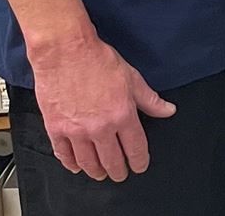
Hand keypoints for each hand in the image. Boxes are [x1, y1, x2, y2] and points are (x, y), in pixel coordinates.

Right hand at [30, 34, 175, 181]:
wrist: (66, 52)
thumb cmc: (97, 61)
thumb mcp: (132, 78)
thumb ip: (150, 100)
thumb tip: (168, 110)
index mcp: (122, 115)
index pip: (135, 148)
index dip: (140, 161)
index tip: (140, 165)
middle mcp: (100, 128)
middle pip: (112, 161)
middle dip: (119, 171)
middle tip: (121, 173)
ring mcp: (76, 131)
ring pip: (89, 163)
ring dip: (97, 171)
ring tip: (101, 172)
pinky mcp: (56, 129)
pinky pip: (64, 155)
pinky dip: (72, 164)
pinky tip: (77, 166)